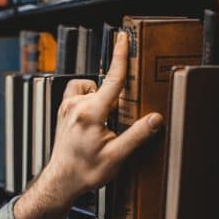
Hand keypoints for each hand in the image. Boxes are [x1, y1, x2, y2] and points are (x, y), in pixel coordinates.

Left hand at [13, 32, 163, 218]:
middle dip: (116, 101)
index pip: (112, 80)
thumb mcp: (116, 156)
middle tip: (115, 126)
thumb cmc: (86, 171)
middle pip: (105, 88)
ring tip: (104, 124)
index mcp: (91, 114)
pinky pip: (80, 93)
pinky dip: (90, 99)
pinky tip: (94, 117)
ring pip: (92, 89)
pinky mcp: (63, 110)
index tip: (123, 38)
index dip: (120, 57)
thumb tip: (156, 119)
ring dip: (102, 100)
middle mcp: (76, 106)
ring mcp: (67, 107)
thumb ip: (137, 135)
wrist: (62, 180)